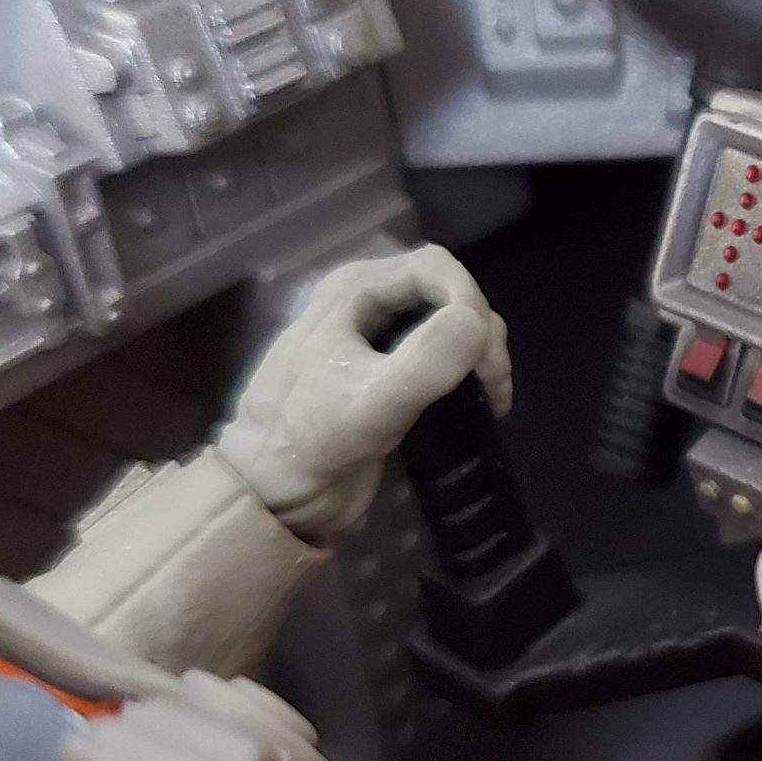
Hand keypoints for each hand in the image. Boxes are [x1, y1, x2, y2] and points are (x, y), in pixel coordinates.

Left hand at [216, 247, 511, 540]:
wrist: (270, 492)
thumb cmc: (311, 440)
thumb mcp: (372, 403)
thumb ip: (427, 360)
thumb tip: (479, 324)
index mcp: (354, 290)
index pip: (437, 268)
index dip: (470, 303)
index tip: (483, 360)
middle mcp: (367, 302)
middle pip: (448, 293)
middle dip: (480, 333)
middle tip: (491, 388)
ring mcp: (376, 336)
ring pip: (449, 324)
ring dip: (478, 356)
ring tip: (489, 401)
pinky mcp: (385, 372)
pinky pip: (439, 353)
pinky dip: (465, 373)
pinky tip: (477, 406)